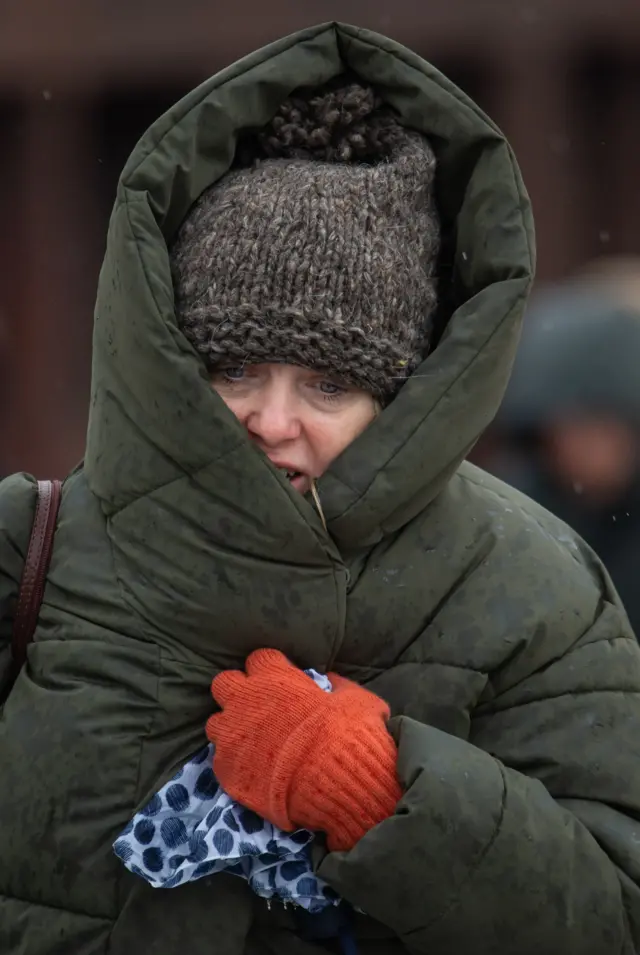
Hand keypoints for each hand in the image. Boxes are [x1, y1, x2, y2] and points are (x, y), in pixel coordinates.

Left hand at [206, 649, 401, 850]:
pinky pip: (220, 760)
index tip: (279, 681)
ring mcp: (230, 734)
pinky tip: (253, 771)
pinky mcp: (225, 768)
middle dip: (237, 692)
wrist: (332, 781)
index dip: (269, 669)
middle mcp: (244, 699)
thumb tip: (333, 681)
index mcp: (274, 677)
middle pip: (224, 683)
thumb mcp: (356, 700)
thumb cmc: (346, 734)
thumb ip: (338, 686)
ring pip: (216, 722)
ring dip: (231, 729)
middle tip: (255, 707)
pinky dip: (235, 764)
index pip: (259, 658)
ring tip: (250, 743)